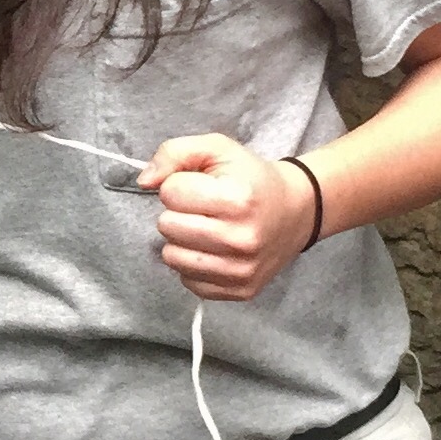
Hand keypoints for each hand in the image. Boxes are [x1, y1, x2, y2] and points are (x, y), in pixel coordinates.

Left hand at [137, 133, 317, 301]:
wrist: (296, 211)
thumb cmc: (251, 178)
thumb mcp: (217, 149)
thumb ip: (174, 153)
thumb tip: (144, 181)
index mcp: (238, 199)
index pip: (170, 193)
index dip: (179, 185)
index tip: (200, 186)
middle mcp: (242, 239)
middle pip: (167, 226)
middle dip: (178, 213)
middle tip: (202, 209)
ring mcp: (242, 269)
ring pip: (172, 257)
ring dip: (181, 241)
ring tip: (205, 228)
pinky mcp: (240, 290)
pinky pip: (188, 281)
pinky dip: (194, 264)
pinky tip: (213, 250)